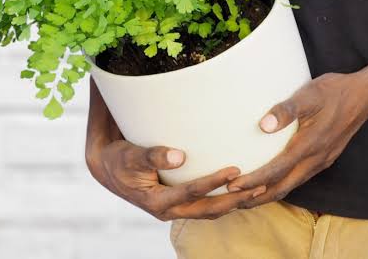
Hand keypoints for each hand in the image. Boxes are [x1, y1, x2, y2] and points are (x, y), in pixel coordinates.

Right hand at [86, 78, 265, 220]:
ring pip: (210, 211)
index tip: (236, 169)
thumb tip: (180, 156)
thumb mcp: (131, 156)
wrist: (108, 168)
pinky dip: (221, 199)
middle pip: (209, 210)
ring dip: (233, 202)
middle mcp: (168, 211)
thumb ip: (154, 156)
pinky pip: (204, 205)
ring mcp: (174, 209)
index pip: (193, 193)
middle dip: (235, 200)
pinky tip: (236, 189)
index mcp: (158, 202)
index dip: (215, 182)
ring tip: (257, 190)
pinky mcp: (177, 203)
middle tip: (259, 187)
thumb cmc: (119, 159)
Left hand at [227, 65, 367, 206]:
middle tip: (232, 199)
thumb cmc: (332, 92)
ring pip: (292, 184)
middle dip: (257, 196)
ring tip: (246, 196)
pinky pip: (299, 177)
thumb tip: (263, 126)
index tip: (234, 185)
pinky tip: (270, 180)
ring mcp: (320, 160)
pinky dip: (281, 184)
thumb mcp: (307, 96)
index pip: (277, 171)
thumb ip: (285, 110)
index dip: (254, 181)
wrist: (361, 95)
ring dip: (268, 193)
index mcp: (309, 146)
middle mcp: (315, 159)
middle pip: (283, 187)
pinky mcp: (323, 157)